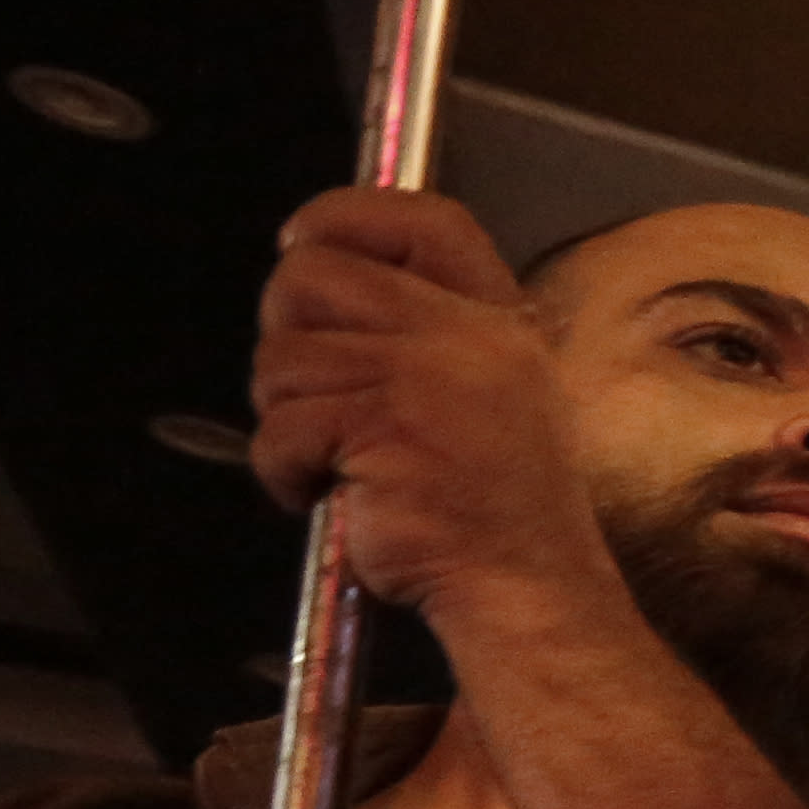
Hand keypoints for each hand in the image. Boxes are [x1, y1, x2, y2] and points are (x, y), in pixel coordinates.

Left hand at [246, 189, 614, 635]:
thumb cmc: (496, 510)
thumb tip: (310, 279)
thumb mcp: (492, 397)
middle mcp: (466, 338)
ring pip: (282, 358)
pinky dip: (284, 472)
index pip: (421, 220)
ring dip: (286, 417)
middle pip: (312, 276)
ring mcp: (424, 383)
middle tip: (317, 394)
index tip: (303, 245)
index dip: (343, 216)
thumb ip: (427, 335)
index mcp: (497, 323)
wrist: (528, 592)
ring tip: (339, 460)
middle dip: (287, 332)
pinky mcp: (380, 433)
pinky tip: (330, 496)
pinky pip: (279, 431)